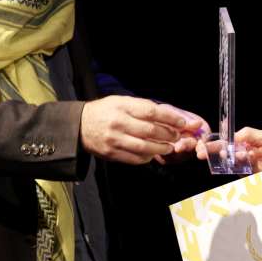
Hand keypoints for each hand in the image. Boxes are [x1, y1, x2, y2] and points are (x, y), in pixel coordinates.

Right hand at [81, 96, 203, 164]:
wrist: (80, 126)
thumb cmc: (105, 111)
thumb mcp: (122, 101)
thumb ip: (142, 107)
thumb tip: (168, 115)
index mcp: (122, 106)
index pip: (151, 112)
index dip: (170, 118)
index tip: (182, 122)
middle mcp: (118, 123)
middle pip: (150, 131)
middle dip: (168, 134)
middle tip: (178, 136)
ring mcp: (115, 140)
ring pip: (144, 147)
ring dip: (161, 148)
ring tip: (169, 147)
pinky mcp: (112, 154)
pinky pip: (135, 158)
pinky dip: (147, 157)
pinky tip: (153, 154)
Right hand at [196, 127, 261, 171]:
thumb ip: (247, 135)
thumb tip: (232, 138)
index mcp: (243, 143)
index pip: (224, 144)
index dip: (212, 145)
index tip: (202, 146)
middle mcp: (243, 155)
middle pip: (224, 156)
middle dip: (214, 154)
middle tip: (204, 154)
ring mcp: (249, 165)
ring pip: (233, 165)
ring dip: (229, 160)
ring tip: (231, 154)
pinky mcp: (257, 174)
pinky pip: (245, 172)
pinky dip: (241, 167)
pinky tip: (243, 158)